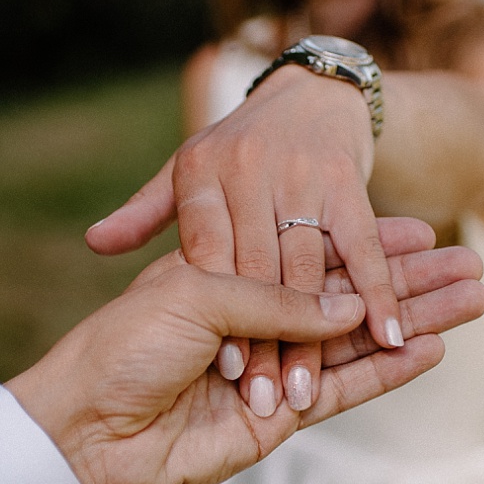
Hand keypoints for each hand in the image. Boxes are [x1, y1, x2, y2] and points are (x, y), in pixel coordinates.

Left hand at [8, 229, 483, 483]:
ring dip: (415, 323)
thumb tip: (352, 307)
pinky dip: (388, 372)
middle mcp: (258, 318)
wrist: (88, 429)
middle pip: (351, 296)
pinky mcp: (278, 419)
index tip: (422, 233)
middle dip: (411, 281)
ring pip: (358, 340)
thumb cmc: (126, 345)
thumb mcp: (198, 295)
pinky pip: (344, 389)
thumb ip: (277, 300)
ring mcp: (272, 368)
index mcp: (234, 275)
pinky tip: (433, 350)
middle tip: (470, 267)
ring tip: (474, 303)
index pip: (317, 253)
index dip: (372, 245)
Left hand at [85, 63, 398, 422]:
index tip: (223, 366)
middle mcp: (250, 172)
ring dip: (315, 336)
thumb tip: (95, 244)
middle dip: (263, 340)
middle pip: (258, 272)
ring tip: (305, 393)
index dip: (217, 311)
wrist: (315, 86)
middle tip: (266, 397)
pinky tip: (388, 337)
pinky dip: (378, 296)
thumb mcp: (185, 171)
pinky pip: (362, 250)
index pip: (208, 254)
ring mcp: (301, 178)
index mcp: (202, 174)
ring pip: (308, 271)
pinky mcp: (349, 186)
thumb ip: (146, 214)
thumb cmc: (239, 144)